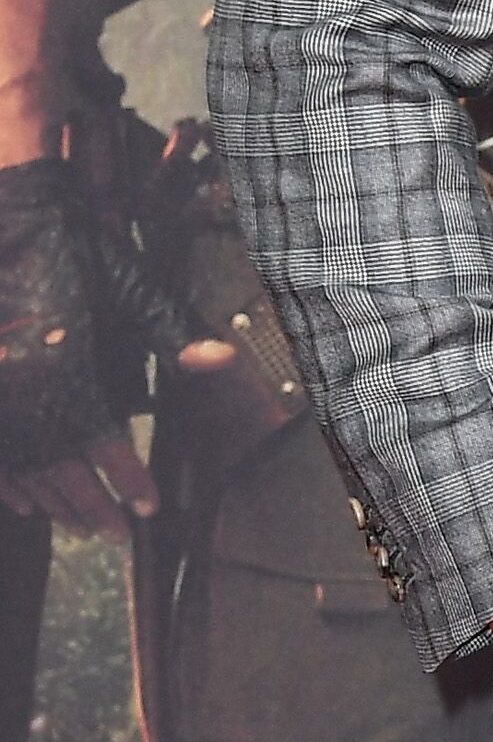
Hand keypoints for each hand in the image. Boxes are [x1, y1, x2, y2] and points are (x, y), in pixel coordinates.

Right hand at [0, 148, 231, 529]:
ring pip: (19, 465)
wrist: (6, 207)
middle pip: (57, 469)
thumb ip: (169, 331)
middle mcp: (22, 387)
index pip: (100, 445)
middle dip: (91, 505)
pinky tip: (22, 501)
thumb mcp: (125, 282)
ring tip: (78, 525)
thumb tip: (221, 361)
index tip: (148, 508)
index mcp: (65, 368)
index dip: (125, 482)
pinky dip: (6, 481)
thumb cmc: (68, 242)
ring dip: (50, 501)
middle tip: (118, 534)